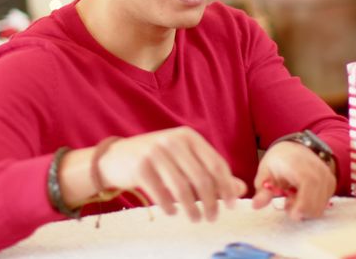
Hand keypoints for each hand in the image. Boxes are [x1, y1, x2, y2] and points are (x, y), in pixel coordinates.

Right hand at [97, 126, 246, 221]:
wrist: (116, 157)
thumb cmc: (156, 160)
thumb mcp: (184, 160)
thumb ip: (211, 173)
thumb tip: (239, 189)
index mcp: (188, 136)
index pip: (216, 163)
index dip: (226, 186)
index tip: (231, 205)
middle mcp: (173, 140)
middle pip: (201, 178)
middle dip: (210, 202)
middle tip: (212, 217)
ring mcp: (155, 152)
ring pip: (182, 188)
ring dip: (192, 208)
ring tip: (196, 219)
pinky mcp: (140, 166)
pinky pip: (161, 193)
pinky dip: (169, 207)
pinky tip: (172, 212)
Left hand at [252, 140, 335, 220]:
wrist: (295, 148)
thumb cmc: (279, 160)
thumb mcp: (265, 172)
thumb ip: (262, 190)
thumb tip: (256, 205)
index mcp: (299, 164)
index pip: (308, 184)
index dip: (302, 203)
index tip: (291, 213)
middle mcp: (317, 169)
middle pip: (316, 201)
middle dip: (301, 210)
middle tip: (287, 204)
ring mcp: (326, 176)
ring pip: (320, 205)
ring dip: (306, 210)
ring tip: (293, 199)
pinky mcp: (331, 183)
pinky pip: (324, 203)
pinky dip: (312, 206)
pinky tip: (302, 197)